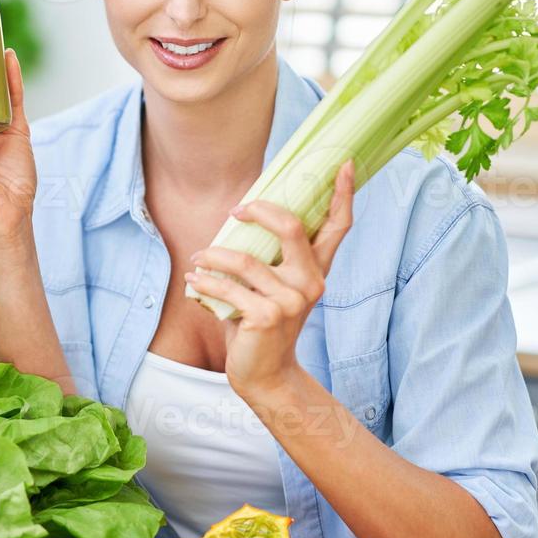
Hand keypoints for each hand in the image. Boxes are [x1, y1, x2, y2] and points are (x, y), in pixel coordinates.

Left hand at [185, 160, 355, 395]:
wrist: (264, 375)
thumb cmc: (262, 325)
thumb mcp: (271, 288)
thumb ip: (266, 257)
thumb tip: (240, 216)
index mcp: (316, 270)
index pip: (338, 227)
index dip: (343, 193)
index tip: (344, 162)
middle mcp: (310, 282)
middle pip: (292, 227)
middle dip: (260, 210)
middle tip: (237, 210)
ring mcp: (291, 300)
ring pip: (246, 259)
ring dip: (214, 256)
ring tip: (198, 259)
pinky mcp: (267, 316)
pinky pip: (229, 288)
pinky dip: (205, 282)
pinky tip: (193, 280)